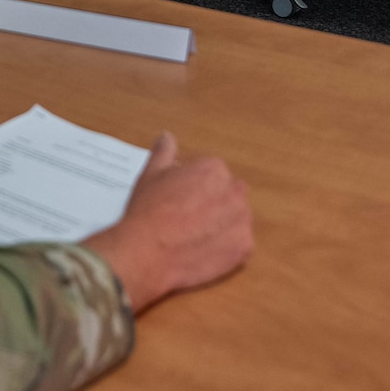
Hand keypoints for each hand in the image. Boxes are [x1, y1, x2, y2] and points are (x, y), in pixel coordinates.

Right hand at [84, 132, 251, 312]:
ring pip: (235, 221)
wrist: (145, 253)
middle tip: (188, 221)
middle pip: (228, 197)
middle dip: (213, 207)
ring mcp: (242, 220)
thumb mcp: (150, 174)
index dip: (195, 190)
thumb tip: (167, 137)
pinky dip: (225, 249)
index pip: (213, 176)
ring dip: (221, 227)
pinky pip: (238, 246)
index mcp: (214, 169)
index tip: (181, 202)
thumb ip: (164, 152)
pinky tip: (203, 252)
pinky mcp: (244, 248)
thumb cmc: (147, 211)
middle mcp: (234, 191)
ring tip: (194, 239)